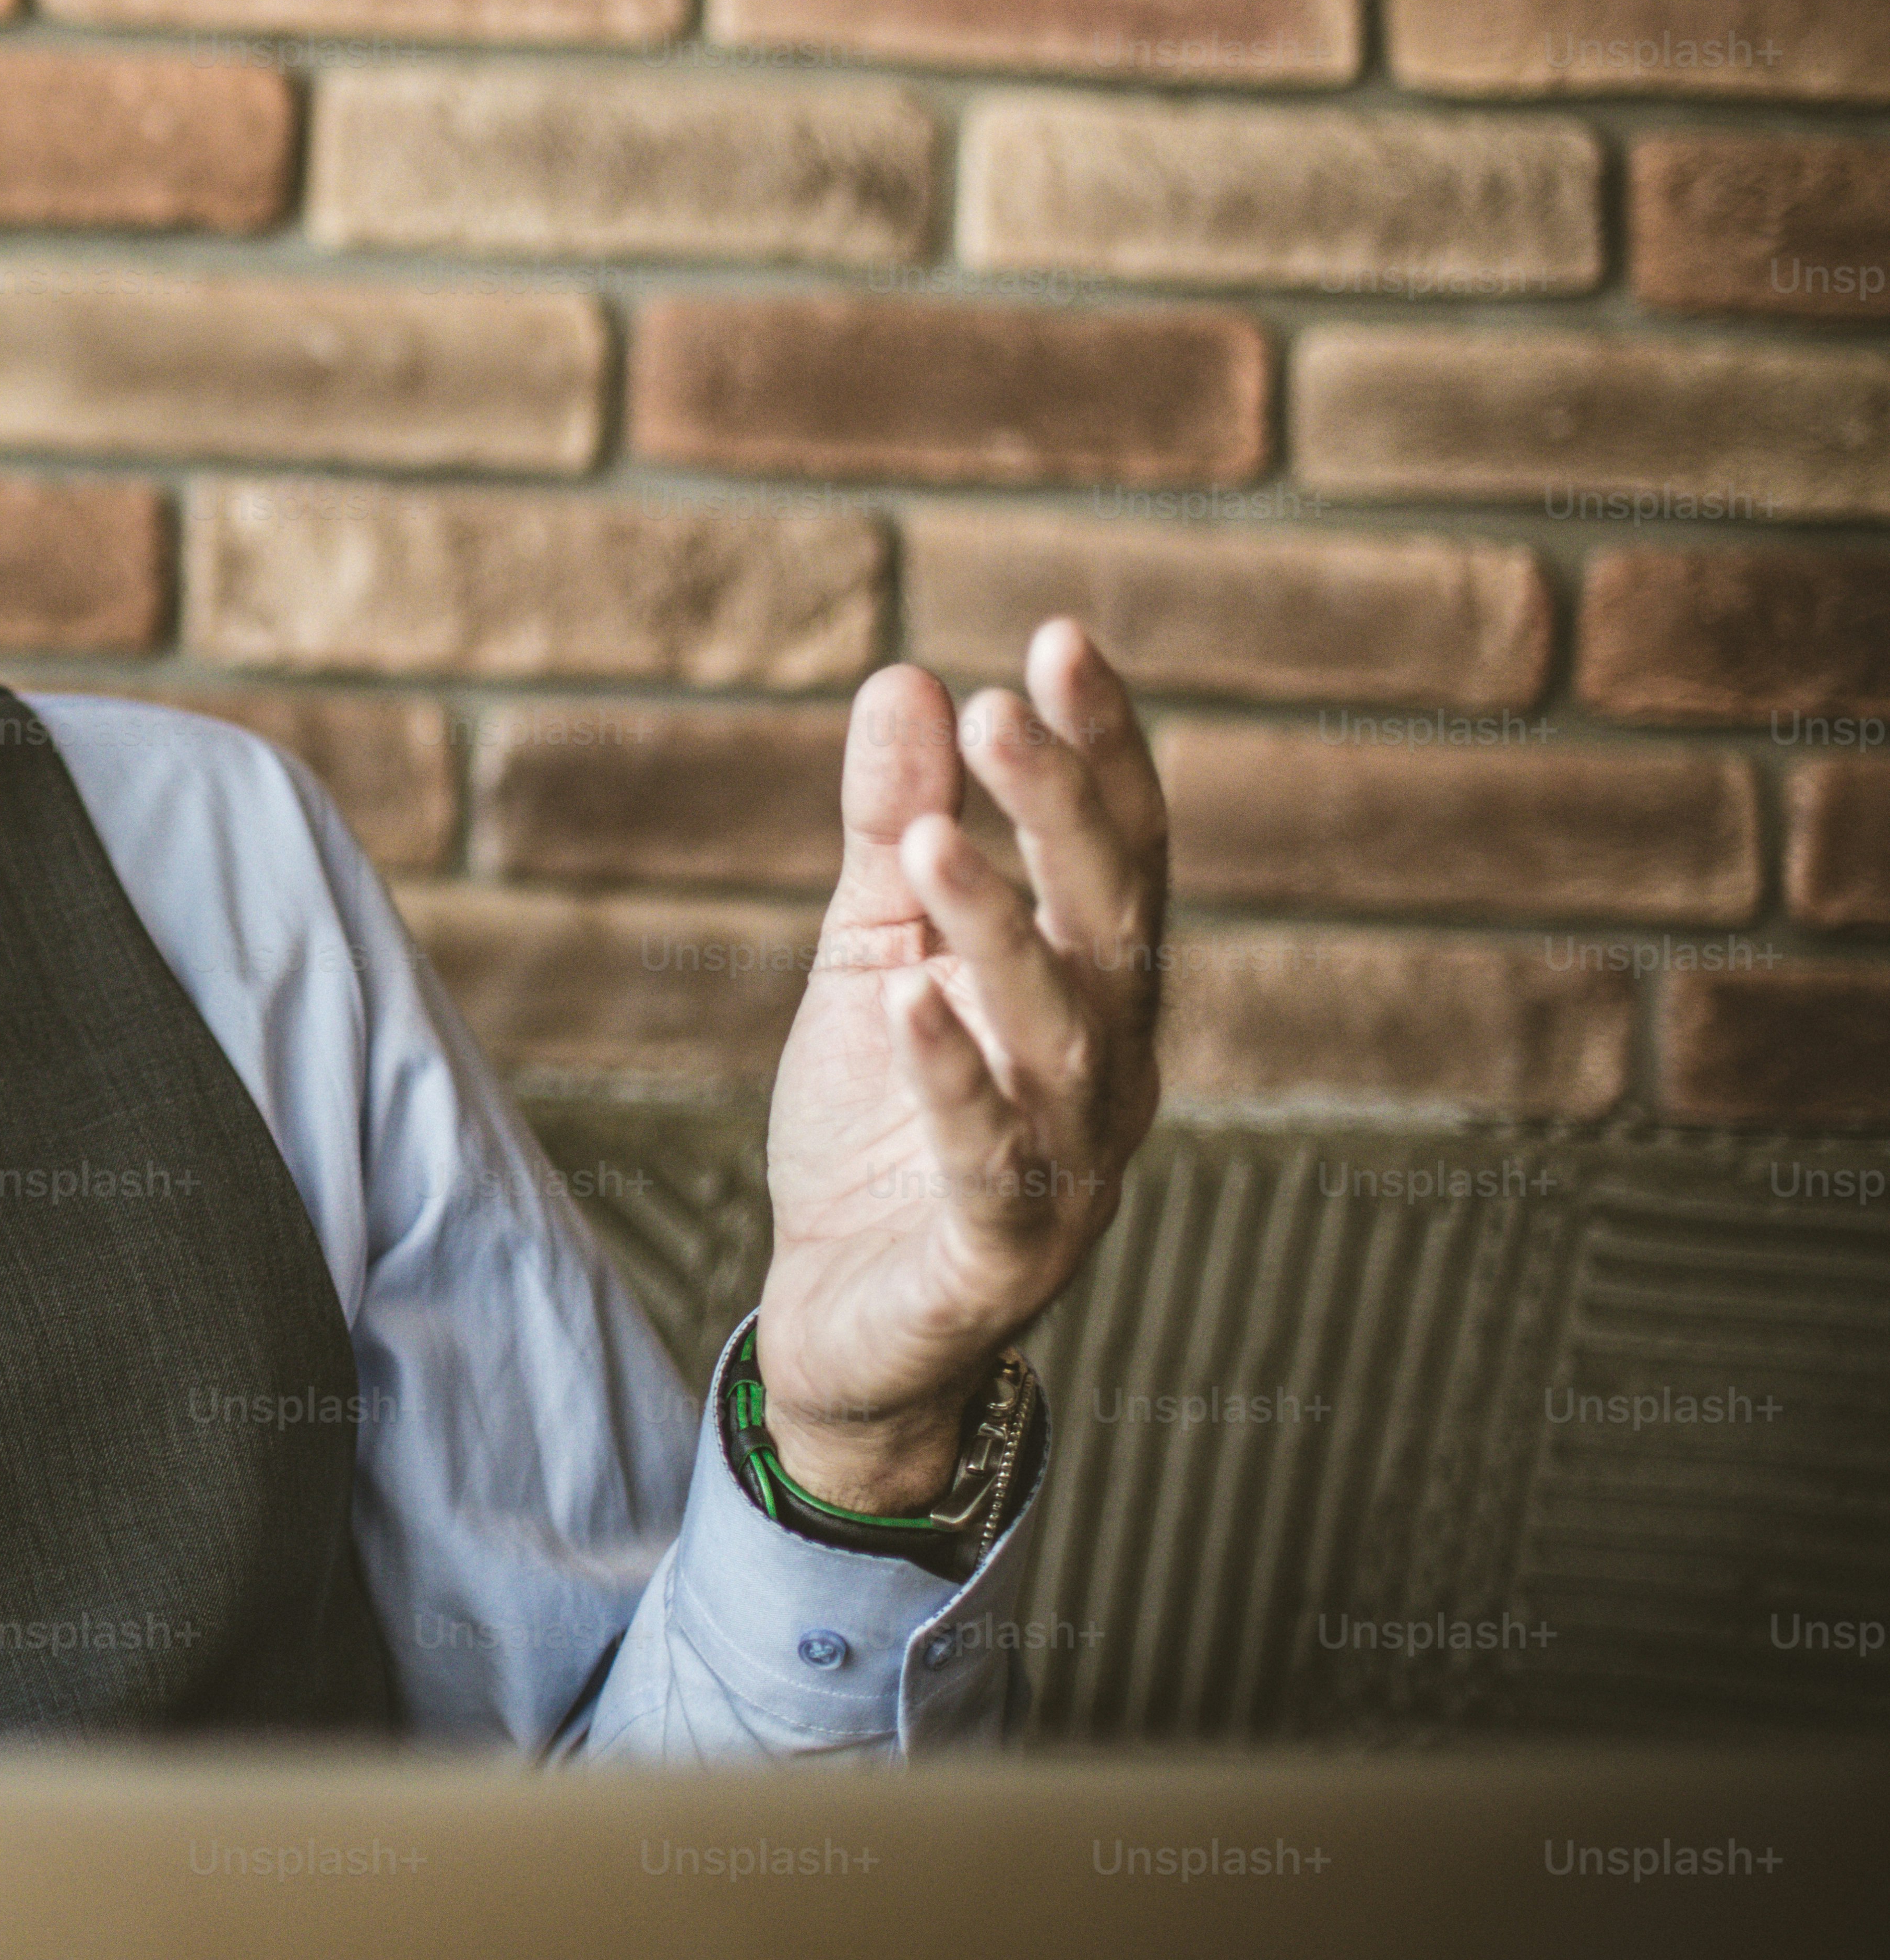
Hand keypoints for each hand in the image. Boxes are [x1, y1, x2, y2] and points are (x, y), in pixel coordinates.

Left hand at [751, 620, 1166, 1511]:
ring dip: (1000, 931)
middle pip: (1109, 922)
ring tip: (933, 840)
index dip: (1100, 749)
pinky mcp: (999, 1253)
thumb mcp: (868, 956)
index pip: (1119, 852)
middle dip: (1064, 812)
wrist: (840, 1321)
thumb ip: (890, 832)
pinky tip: (909, 1001)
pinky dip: (952, 1078)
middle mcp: (1107, 1070)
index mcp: (1092, 993)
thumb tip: (906, 678)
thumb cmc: (878, 1129)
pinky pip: (991, 1160)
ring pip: (1055, 1034)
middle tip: (1001, 706)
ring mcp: (1068, 1166)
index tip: (1058, 639)